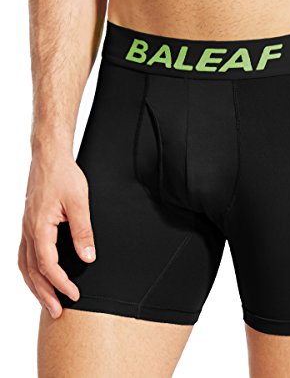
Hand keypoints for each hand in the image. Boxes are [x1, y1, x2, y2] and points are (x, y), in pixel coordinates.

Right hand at [18, 153, 95, 317]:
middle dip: (44, 293)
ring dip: (35, 285)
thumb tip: (87, 257)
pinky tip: (38, 276)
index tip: (74, 294)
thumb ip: (83, 231)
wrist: (49, 157)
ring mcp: (26, 228)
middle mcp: (28, 231)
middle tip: (57, 311)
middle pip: (32, 271)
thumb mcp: (80, 203)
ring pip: (25, 265)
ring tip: (47, 301)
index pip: (48, 265)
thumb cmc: (64, 176)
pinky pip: (24, 254)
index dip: (61, 283)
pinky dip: (30, 270)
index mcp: (40, 227)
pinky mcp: (28, 224)